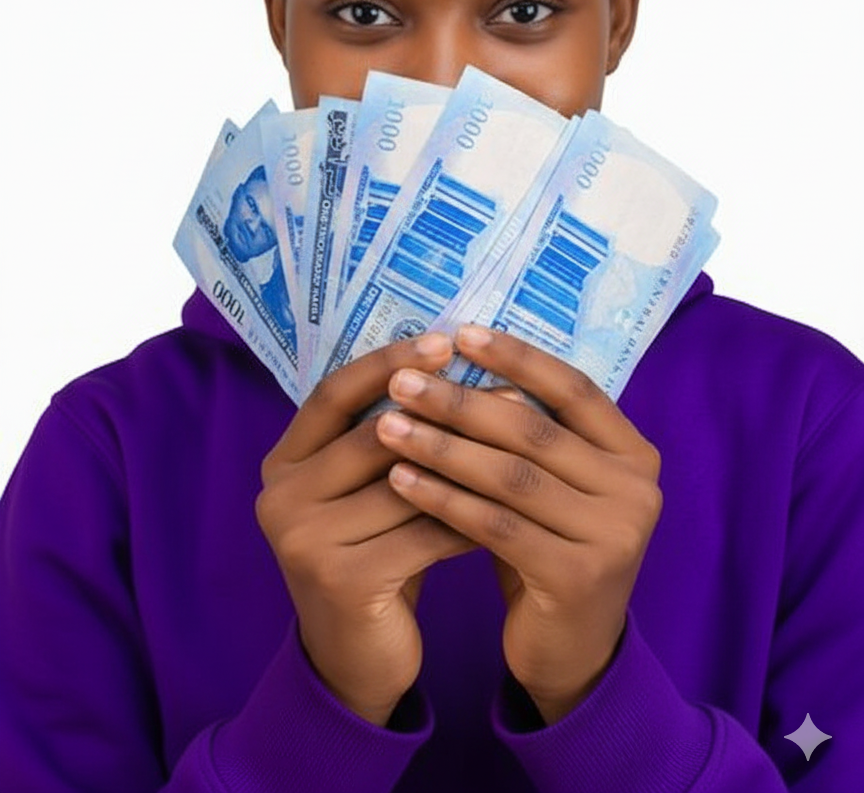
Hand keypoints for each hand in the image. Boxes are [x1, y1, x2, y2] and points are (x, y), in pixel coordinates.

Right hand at [255, 334, 474, 725]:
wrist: (356, 661)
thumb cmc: (373, 556)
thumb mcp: (367, 492)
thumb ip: (387, 438)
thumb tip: (456, 368)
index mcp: (282, 463)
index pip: (333, 393)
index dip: (388, 363)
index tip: (444, 340)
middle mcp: (279, 496)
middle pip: (373, 433)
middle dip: (443, 409)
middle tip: (506, 389)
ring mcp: (303, 541)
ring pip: (405, 483)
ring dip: (468, 462)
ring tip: (522, 444)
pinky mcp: (342, 581)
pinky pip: (424, 533)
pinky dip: (469, 516)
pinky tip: (510, 507)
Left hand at [375, 326, 662, 724]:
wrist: (571, 651)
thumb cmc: (549, 548)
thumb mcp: (553, 485)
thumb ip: (529, 433)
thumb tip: (461, 357)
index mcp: (634, 453)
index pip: (574, 388)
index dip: (517, 357)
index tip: (460, 332)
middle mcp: (637, 489)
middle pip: (534, 430)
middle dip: (460, 401)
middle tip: (402, 380)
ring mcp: (615, 534)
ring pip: (510, 476)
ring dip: (441, 446)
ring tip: (387, 426)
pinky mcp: (579, 577)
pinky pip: (495, 526)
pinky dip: (442, 499)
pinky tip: (399, 480)